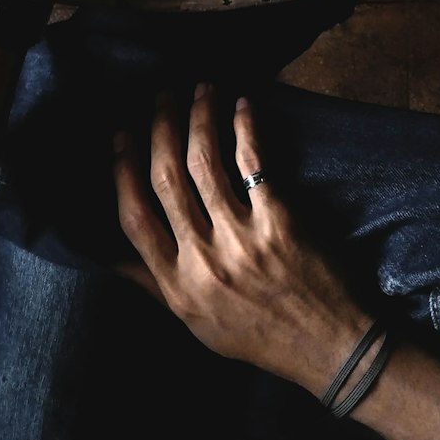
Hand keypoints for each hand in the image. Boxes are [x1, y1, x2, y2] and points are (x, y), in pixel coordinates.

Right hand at [113, 86, 371, 395]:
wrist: (331, 349)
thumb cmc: (262, 336)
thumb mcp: (197, 325)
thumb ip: (154, 285)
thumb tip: (109, 257)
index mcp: (179, 287)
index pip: (134, 219)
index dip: (123, 171)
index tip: (122, 137)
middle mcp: (204, 262)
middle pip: (167, 180)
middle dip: (160, 130)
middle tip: (161, 98)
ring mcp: (243, 240)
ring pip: (205, 163)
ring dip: (199, 118)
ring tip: (199, 91)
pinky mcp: (281, 222)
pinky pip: (253, 163)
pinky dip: (244, 128)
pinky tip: (242, 106)